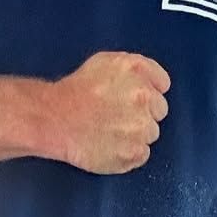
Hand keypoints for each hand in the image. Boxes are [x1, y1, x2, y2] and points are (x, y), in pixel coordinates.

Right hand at [47, 52, 170, 173]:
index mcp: (137, 70)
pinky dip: (129, 152)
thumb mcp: (105, 63)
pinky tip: (111, 144)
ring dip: (136, 134)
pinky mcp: (135, 152)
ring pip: (151, 134)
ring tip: (111, 131)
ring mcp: (141, 127)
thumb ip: (134, 70)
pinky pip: (142, 154)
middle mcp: (144, 97)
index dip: (149, 92)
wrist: (54, 119)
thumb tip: (151, 83)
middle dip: (144, 113)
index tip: (134, 99)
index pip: (163, 84)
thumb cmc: (75, 91)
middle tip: (118, 116)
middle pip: (159, 111)